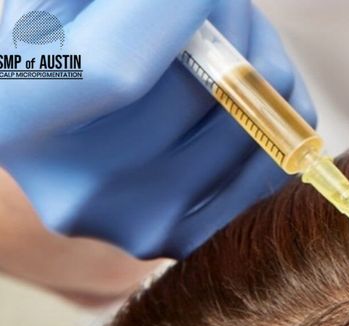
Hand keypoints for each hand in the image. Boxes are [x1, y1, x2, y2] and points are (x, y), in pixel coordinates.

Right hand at [0, 0, 316, 258]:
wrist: (76, 144)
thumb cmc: (72, 57)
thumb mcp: (66, 11)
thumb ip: (122, 5)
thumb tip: (200, 6)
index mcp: (16, 123)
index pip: (116, 69)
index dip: (173, 14)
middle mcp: (76, 192)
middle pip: (199, 94)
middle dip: (230, 26)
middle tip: (224, 3)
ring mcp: (139, 226)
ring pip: (252, 122)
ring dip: (263, 62)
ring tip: (232, 44)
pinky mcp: (191, 237)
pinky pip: (276, 160)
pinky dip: (279, 112)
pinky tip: (244, 92)